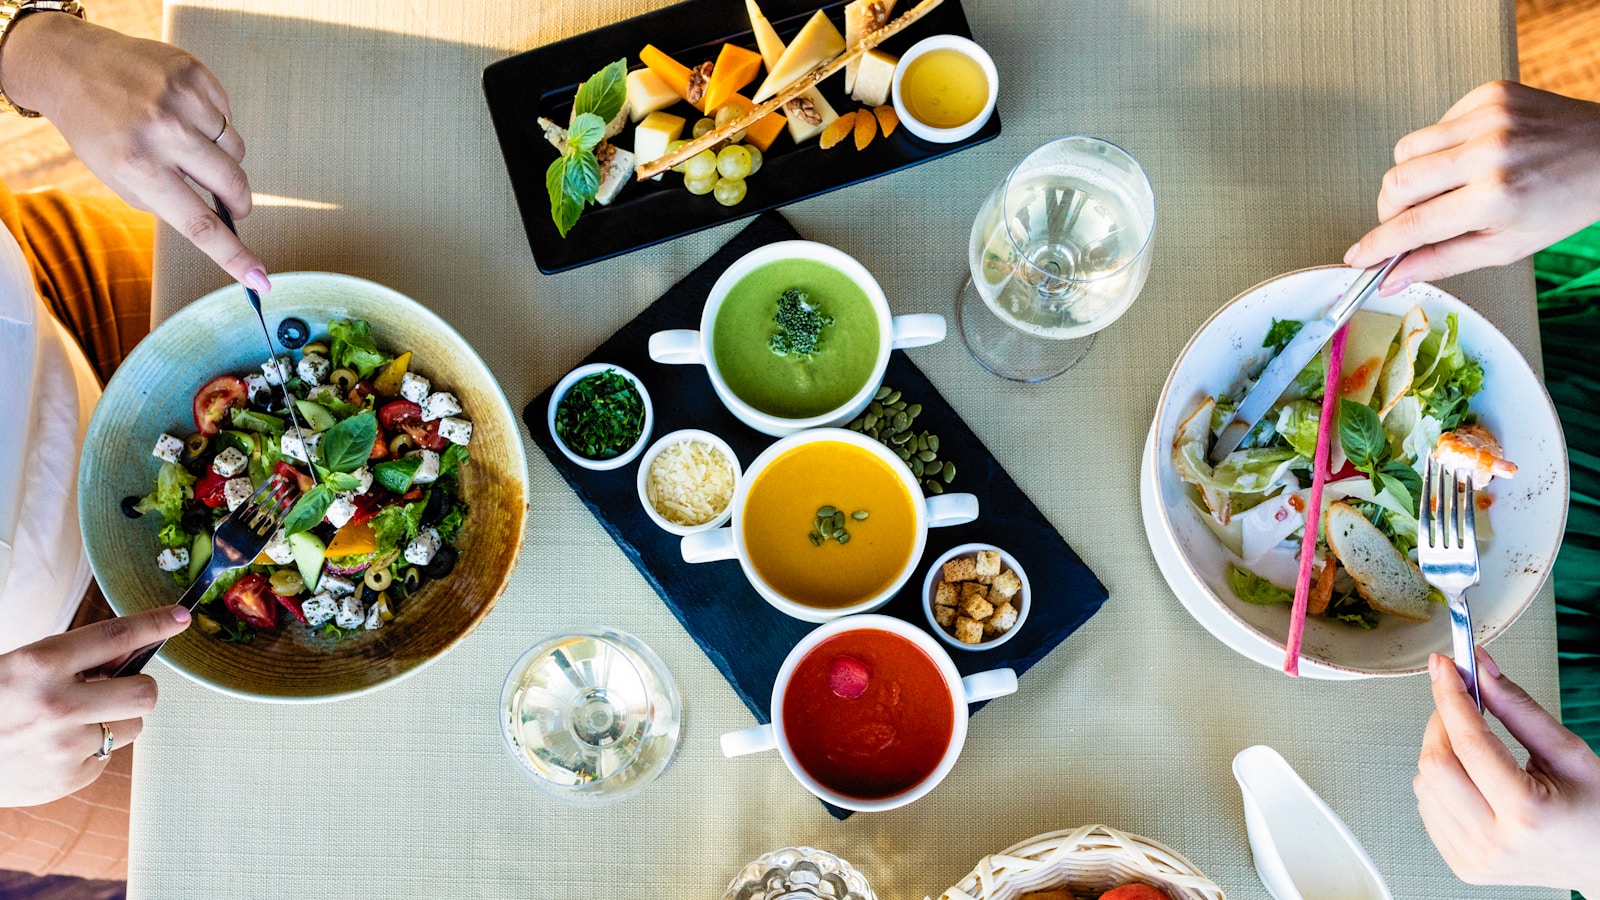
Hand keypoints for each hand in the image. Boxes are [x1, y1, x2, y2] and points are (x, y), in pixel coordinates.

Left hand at [0, 12, 268, 289]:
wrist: (69, 64)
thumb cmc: (95, 127)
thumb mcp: (119, 178)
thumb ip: (169, 200)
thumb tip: (220, 219)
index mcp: (137, 166)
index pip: (200, 224)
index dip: (234, 255)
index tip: (259, 278)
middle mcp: (162, 131)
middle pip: (232, 184)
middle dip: (238, 200)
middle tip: (230, 203)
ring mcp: (181, 99)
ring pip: (237, 150)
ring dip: (221, 156)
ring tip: (188, 142)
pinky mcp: (193, 72)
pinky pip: (228, 116)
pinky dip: (213, 123)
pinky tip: (184, 114)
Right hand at [0, 605, 189, 807]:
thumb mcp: (21, 665)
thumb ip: (73, 659)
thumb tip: (131, 653)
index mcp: (39, 664)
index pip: (115, 635)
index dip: (155, 623)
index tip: (180, 618)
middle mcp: (57, 704)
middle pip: (145, 693)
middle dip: (138, 688)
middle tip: (115, 689)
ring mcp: (63, 746)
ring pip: (132, 728)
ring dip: (113, 721)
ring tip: (72, 722)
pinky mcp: (67, 779)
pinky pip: (106, 758)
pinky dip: (88, 751)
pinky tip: (54, 748)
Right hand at [1345, 81, 1599, 292]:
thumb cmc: (1564, 204)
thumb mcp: (1506, 247)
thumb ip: (1441, 262)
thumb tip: (1392, 278)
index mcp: (1495, 198)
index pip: (1411, 226)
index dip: (1376, 246)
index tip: (1357, 257)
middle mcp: (1489, 153)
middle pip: (1396, 183)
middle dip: (1389, 210)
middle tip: (1406, 222)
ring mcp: (1488, 117)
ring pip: (1406, 150)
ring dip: (1412, 177)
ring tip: (1444, 187)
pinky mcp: (1489, 94)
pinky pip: (1435, 125)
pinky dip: (1440, 147)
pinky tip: (1469, 157)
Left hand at [1414, 648, 1599, 895]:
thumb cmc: (1596, 812)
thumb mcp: (1568, 753)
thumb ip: (1518, 708)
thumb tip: (1479, 668)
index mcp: (1528, 814)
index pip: (1469, 743)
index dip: (1450, 696)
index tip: (1443, 666)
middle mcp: (1495, 842)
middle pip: (1435, 763)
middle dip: (1441, 721)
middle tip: (1462, 703)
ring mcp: (1474, 858)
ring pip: (1424, 782)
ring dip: (1440, 750)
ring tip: (1477, 749)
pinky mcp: (1462, 864)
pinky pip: (1427, 805)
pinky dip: (1439, 780)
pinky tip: (1471, 777)